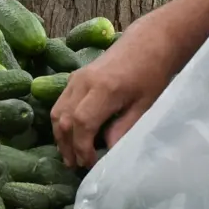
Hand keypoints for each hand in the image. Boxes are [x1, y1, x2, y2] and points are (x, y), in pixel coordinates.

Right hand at [50, 36, 174, 169]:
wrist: (147, 43)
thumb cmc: (151, 74)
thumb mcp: (145, 105)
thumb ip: (125, 128)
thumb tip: (109, 152)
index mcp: (104, 89)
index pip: (82, 123)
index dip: (82, 147)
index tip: (90, 164)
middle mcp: (84, 82)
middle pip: (63, 119)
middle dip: (67, 145)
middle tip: (75, 165)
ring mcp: (76, 77)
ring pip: (57, 111)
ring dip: (60, 135)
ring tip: (69, 155)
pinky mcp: (75, 76)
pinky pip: (60, 102)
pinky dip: (61, 121)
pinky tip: (70, 134)